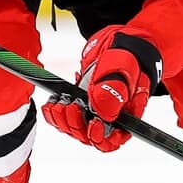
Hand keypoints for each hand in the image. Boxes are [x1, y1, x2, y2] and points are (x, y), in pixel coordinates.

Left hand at [41, 26, 161, 151]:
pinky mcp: (79, 104)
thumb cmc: (128, 54)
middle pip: (90, 137)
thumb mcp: (123, 66)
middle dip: (77, 125)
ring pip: (75, 129)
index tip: (93, 122)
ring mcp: (93, 111)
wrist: (119, 42)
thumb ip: (115, 88)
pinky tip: (53, 102)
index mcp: (127, 113)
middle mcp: (110, 117)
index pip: (114, 140)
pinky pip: (63, 118)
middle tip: (73, 106)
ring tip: (62, 102)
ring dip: (63, 120)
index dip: (101, 137)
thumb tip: (104, 113)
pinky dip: (54, 113)